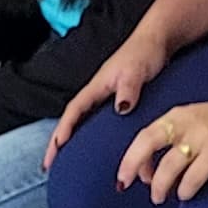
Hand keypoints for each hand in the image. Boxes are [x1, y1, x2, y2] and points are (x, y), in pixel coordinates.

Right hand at [45, 33, 168, 167]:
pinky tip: (95, 150)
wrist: (158, 41)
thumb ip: (128, 89)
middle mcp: (98, 94)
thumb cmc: (145, 53)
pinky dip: (91, 136)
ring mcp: (107, 98)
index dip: (63, 130)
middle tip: (49, 165)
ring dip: (72, 141)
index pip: (74, 111)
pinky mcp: (119, 101)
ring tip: (64, 164)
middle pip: (72, 120)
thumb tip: (121, 109)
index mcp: (97, 87)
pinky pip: (99, 122)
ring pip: (84, 122)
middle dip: (58, 142)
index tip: (55, 149)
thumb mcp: (137, 70)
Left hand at [118, 95, 207, 203]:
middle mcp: (187, 123)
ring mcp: (204, 136)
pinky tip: (184, 194)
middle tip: (127, 186)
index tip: (125, 178)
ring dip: (160, 185)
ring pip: (170, 165)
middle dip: (133, 165)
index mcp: (177, 116)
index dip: (130, 158)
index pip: (144, 136)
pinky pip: (194, 176)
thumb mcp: (192, 122)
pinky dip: (185, 189)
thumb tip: (147, 174)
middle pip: (149, 143)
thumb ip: (170, 141)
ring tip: (159, 197)